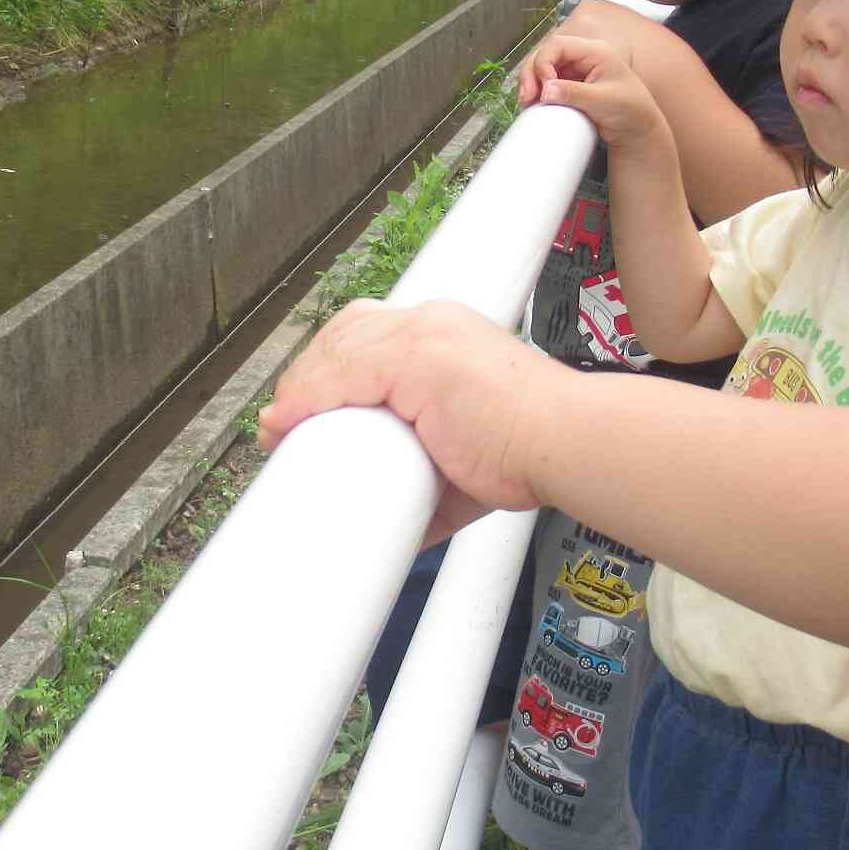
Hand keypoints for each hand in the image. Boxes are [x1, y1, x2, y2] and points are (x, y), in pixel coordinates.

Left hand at [260, 300, 561, 545]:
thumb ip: (426, 482)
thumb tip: (397, 526)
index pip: (366, 333)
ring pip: (336, 350)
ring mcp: (425, 335)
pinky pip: (343, 371)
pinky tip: (288, 420)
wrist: (566, 444)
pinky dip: (308, 397)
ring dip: (299, 391)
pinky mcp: (419, 357)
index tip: (301, 407)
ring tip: (281, 431)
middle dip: (305, 377)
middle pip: (343, 333)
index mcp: (443, 336)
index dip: (325, 367)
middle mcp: (431, 324)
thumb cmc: (528, 453)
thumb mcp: (462, 460)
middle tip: (284, 425)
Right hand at [515, 31, 670, 152]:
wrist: (637, 128)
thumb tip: (546, 90)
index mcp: (595, 51)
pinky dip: (538, 92)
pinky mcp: (570, 84)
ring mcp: (575, 70)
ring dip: (532, 83)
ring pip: (543, 68)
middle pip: (546, 55)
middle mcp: (582, 56)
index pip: (558, 46)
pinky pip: (548, 82)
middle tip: (527, 97)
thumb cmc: (630, 109)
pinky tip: (533, 104)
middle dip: (532, 74)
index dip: (544, 63)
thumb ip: (574, 93)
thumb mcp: (603, 100)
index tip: (544, 87)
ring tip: (527, 103)